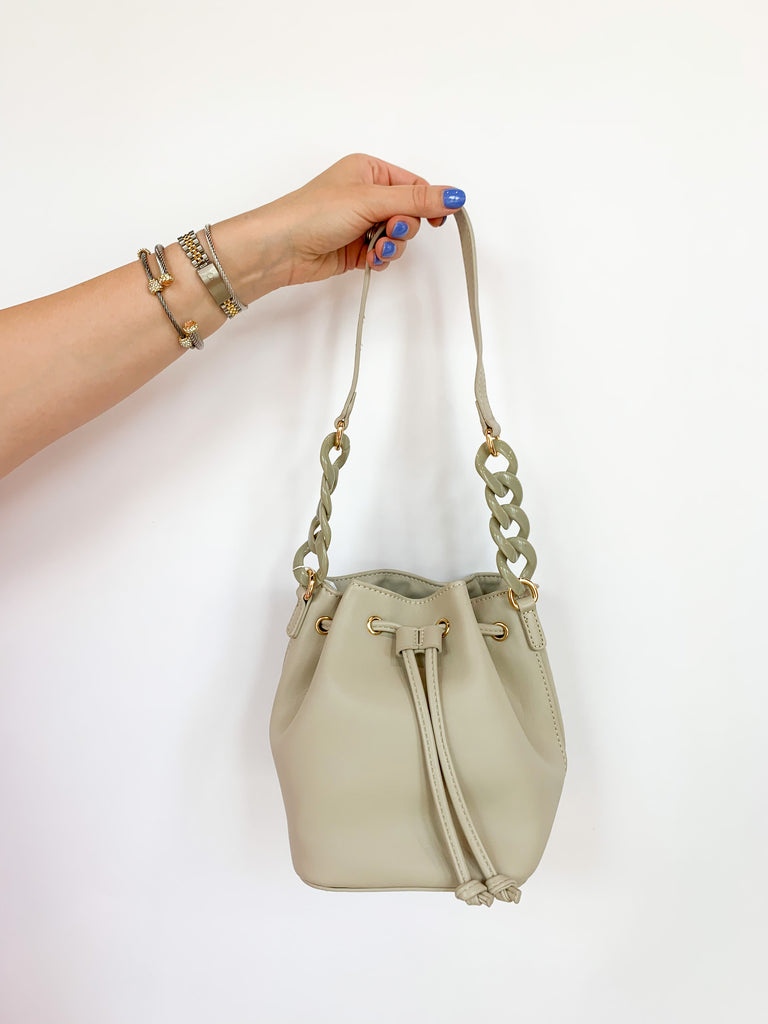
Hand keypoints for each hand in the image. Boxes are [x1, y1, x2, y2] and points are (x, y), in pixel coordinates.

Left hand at [252, 153, 465, 286]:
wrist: (282, 248)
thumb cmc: (316, 213)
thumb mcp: (372, 200)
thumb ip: (417, 199)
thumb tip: (456, 195)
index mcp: (369, 171)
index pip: (414, 184)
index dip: (429, 203)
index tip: (439, 220)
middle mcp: (367, 195)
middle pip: (410, 213)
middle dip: (404, 227)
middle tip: (388, 230)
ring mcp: (362, 223)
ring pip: (399, 237)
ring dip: (393, 246)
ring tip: (375, 248)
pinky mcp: (357, 248)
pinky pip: (385, 254)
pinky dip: (382, 258)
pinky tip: (369, 260)